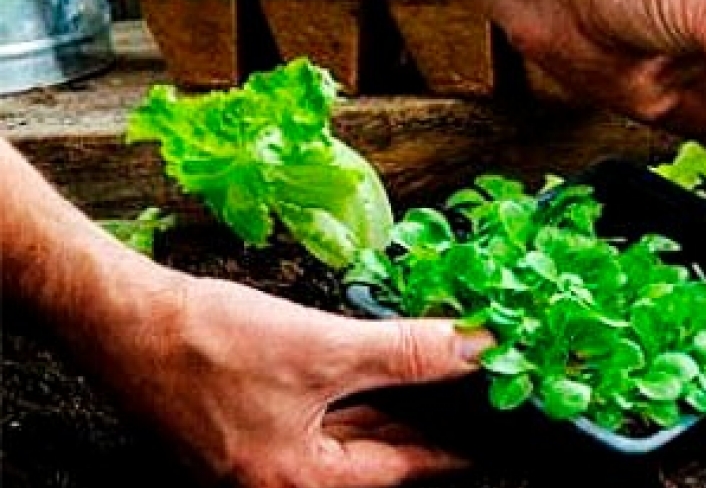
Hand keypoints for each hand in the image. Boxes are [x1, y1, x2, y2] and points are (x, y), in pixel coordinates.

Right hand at [99, 275, 490, 487]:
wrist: (121, 319)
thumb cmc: (203, 344)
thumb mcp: (322, 348)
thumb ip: (404, 354)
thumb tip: (474, 350)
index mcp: (295, 485)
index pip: (403, 472)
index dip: (456, 447)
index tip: (498, 430)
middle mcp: (276, 484)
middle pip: (376, 458)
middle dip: (426, 424)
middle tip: (478, 397)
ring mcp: (259, 460)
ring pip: (348, 436)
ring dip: (393, 407)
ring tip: (442, 380)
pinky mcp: (245, 429)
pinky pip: (319, 418)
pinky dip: (354, 396)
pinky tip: (382, 369)